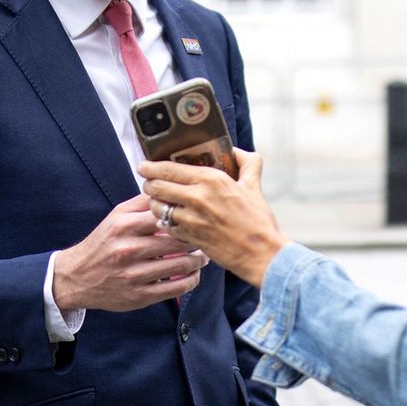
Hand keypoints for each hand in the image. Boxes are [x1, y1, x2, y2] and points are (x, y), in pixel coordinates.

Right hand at [52, 194, 206, 311]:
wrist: (76, 278)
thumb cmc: (102, 243)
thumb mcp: (116, 217)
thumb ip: (142, 203)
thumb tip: (169, 189)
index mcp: (124, 226)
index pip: (165, 216)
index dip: (186, 215)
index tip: (197, 216)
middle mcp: (128, 250)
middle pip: (177, 242)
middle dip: (198, 239)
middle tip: (207, 237)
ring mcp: (134, 275)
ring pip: (181, 266)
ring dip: (198, 261)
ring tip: (203, 256)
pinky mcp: (139, 296)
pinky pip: (175, 289)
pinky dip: (191, 281)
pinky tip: (194, 275)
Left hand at [138, 151, 286, 286]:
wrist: (262, 254)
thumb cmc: (258, 221)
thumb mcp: (254, 186)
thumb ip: (247, 163)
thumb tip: (237, 151)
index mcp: (211, 179)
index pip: (169, 168)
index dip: (151, 166)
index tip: (144, 165)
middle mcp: (198, 197)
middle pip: (156, 186)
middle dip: (149, 184)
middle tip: (149, 184)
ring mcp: (191, 219)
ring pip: (157, 207)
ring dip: (155, 204)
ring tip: (159, 203)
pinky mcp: (189, 237)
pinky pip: (166, 226)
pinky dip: (165, 222)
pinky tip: (171, 221)